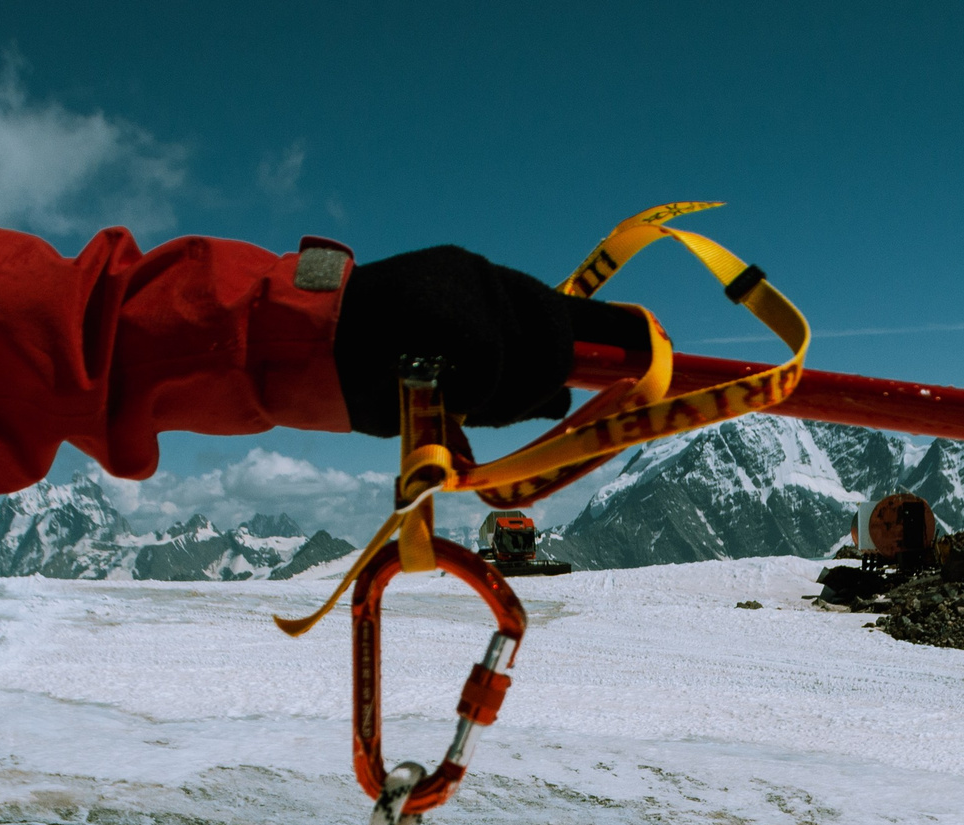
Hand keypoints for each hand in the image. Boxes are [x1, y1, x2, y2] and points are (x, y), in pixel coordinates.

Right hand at [334, 246, 645, 436]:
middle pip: (561, 336)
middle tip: (489, 408)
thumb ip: (510, 387)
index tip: (657, 348)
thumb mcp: (456, 386)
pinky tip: (437, 390)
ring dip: (503, 396)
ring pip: (534, 353)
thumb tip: (565, 396)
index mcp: (488, 293)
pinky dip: (473, 392)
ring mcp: (469, 281)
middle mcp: (485, 277)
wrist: (307, 353)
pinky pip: (496, 363)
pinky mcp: (452, 298)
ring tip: (452, 398)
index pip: (569, 310)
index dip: (618, 333)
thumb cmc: (374, 376)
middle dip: (541, 384)